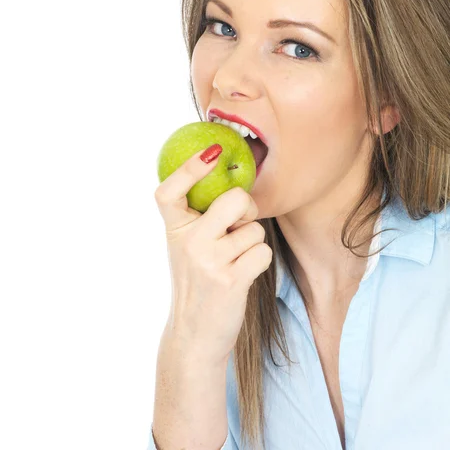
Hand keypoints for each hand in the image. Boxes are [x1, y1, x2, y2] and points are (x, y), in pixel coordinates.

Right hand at [154, 146, 272, 365]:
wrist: (194, 334)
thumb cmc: (196, 281)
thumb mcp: (185, 246)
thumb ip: (198, 218)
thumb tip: (232, 184)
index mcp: (174, 229)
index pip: (168, 191)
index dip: (189, 168)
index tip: (210, 153)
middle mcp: (189, 242)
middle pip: (234, 199)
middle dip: (246, 208)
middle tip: (239, 223)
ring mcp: (210, 261)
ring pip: (254, 228)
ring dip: (252, 242)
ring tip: (234, 260)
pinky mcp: (232, 280)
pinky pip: (263, 251)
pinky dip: (259, 260)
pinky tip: (243, 273)